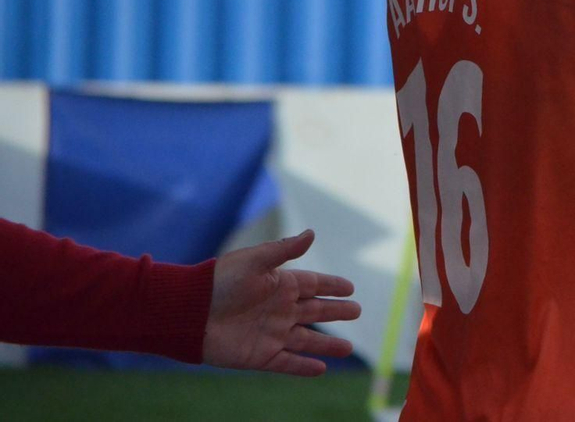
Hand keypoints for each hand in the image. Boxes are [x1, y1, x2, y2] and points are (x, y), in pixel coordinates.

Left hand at [202, 229, 360, 376]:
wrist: (190, 313)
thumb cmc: (220, 281)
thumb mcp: (255, 261)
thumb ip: (285, 250)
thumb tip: (312, 233)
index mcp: (281, 285)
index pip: (315, 285)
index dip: (333, 286)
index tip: (350, 287)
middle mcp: (280, 310)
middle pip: (316, 311)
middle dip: (337, 312)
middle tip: (357, 311)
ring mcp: (271, 334)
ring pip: (307, 340)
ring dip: (327, 345)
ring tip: (348, 348)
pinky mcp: (260, 355)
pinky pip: (287, 363)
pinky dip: (303, 367)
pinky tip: (321, 369)